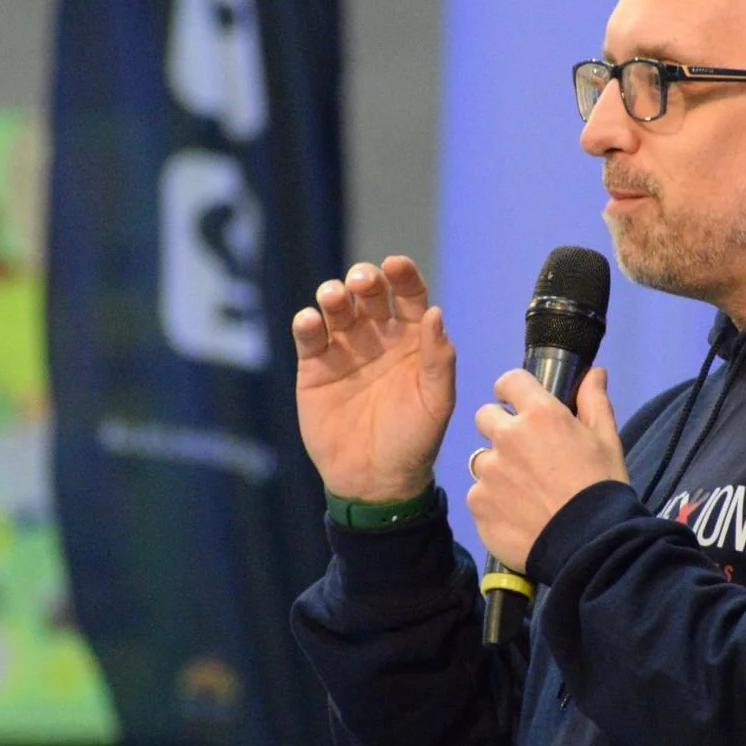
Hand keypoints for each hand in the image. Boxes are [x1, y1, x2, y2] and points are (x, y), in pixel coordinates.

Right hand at [293, 256, 456, 501]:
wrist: (375, 480)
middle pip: (368, 293)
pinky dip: (307, 323)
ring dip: (333, 294)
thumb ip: (438, 358)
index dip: (402, 276)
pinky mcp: (314, 366)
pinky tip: (310, 323)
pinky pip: (309, 336)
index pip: (408, 295)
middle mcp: (378, 336)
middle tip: (361, 282)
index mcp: (412, 339)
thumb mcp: (436, 402)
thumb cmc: (414, 440)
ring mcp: (345, 348)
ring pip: (336, 308)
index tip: (395, 266)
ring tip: (332, 298)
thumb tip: (435, 312)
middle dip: (363, 279)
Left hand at [467, 366, 626, 570]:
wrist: (590, 544)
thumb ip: (594, 401)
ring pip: (481, 460)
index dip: (513, 392)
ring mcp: (489, 471)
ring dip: (496, 469)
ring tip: (522, 493)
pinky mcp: (478, 503)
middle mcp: (507, 437)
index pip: (508, 381)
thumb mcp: (607, 440)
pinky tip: (514, 515)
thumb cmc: (602, 487)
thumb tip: (595, 372)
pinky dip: (492, 502)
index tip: (520, 406)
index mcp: (539, 415)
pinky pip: (478, 494)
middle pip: (485, 417)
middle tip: (524, 455)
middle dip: (500, 429)